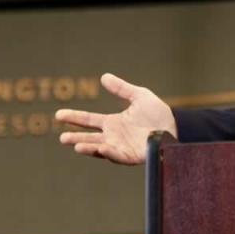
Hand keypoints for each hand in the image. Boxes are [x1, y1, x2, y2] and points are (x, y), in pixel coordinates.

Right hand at [56, 73, 176, 164]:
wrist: (176, 127)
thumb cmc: (158, 114)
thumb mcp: (139, 96)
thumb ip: (122, 88)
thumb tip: (104, 77)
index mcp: (113, 123)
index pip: (89, 120)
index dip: (74, 117)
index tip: (58, 114)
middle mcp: (113, 136)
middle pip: (90, 137)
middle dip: (76, 137)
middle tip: (62, 137)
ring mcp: (121, 147)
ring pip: (100, 149)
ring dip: (88, 148)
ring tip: (75, 145)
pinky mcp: (131, 156)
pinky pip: (117, 156)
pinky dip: (109, 153)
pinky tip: (102, 148)